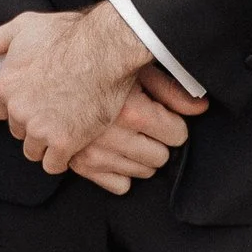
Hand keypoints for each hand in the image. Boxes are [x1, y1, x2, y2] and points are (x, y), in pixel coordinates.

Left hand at [0, 2, 152, 174]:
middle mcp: (18, 110)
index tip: (38, 100)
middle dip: (34, 124)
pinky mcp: (63, 142)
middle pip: (18, 131)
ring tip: (66, 126)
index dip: (22, 106)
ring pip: (33, 150)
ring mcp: (39, 128)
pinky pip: (53, 165)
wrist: (106, 49)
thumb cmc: (69, 36)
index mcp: (5, 86)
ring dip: (47, 143)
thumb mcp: (22, 28)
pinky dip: (62, 158)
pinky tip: (73, 142)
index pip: (3, 111)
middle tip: (56, 110)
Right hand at [68, 66, 205, 195]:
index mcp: (131, 111)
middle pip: (161, 157)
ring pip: (142, 173)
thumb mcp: (137, 70)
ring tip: (129, 135)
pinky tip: (116, 152)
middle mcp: (113, 136)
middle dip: (159, 142)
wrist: (49, 71)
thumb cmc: (97, 65)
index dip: (174, 124)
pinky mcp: (79, 165)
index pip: (177, 135)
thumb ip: (171, 91)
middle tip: (145, 125)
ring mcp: (93, 154)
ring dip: (141, 157)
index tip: (163, 116)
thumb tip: (202, 108)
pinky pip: (118, 185)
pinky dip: (120, 172)